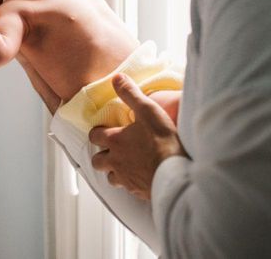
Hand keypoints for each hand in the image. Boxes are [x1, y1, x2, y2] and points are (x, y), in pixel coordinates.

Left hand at [88, 74, 186, 199]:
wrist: (176, 173)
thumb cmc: (162, 141)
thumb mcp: (147, 110)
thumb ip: (130, 93)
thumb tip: (116, 78)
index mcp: (115, 140)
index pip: (94, 136)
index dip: (97, 132)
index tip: (104, 130)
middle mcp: (116, 161)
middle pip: (97, 160)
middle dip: (101, 154)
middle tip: (111, 149)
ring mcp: (126, 178)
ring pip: (110, 177)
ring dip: (114, 171)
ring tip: (124, 165)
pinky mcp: (137, 191)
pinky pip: (127, 189)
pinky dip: (130, 183)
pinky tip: (140, 178)